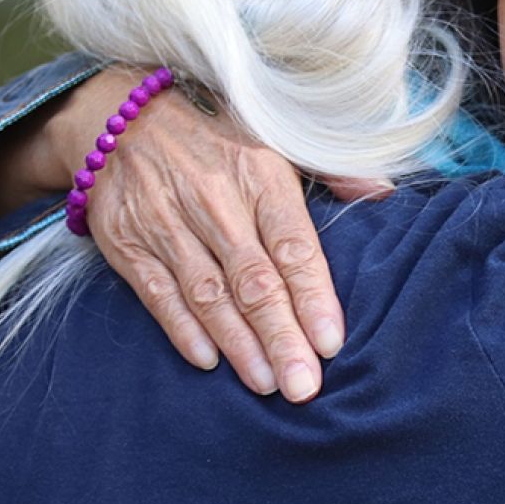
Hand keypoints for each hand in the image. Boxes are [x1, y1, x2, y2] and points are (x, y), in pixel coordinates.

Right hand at [49, 68, 389, 399]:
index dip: (313, 296)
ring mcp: (167, 224)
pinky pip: (158, 293)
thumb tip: (382, 192)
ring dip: (239, 343)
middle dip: (281, 337)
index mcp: (259, 176)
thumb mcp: (277, 137)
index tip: (330, 342)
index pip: (293, 246)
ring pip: (209, 294)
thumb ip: (332, 170)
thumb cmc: (218, 138)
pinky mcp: (128, 243)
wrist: (121, 117)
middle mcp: (214, 202)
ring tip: (267, 383)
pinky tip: (209, 360)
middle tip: (303, 386)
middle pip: (254, 281)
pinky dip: (182, 329)